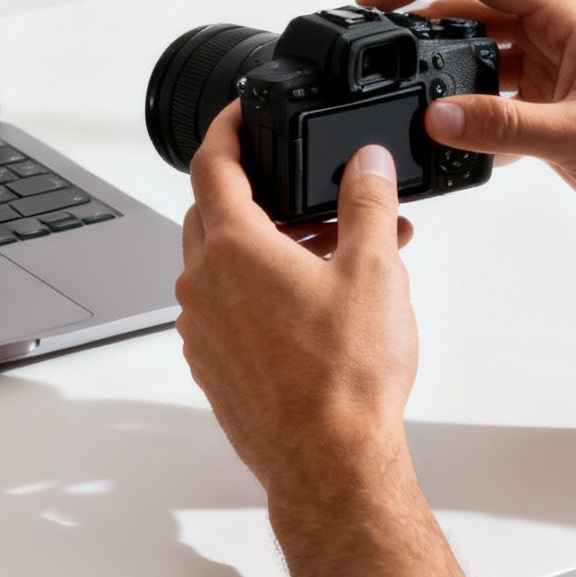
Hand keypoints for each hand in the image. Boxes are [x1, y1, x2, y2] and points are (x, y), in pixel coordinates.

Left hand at [177, 102, 417, 496]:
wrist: (328, 462)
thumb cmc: (345, 376)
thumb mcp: (374, 271)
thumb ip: (367, 204)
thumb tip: (364, 163)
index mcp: (233, 248)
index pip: (212, 165)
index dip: (226, 129)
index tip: (239, 114)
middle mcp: (202, 283)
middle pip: (213, 214)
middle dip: (259, 194)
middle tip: (309, 194)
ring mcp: (201, 327)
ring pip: (222, 264)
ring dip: (266, 246)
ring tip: (332, 253)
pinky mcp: (211, 363)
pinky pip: (224, 307)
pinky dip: (258, 290)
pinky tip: (310, 305)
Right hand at [358, 0, 575, 237]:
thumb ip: (500, 126)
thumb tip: (436, 116)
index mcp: (568, 15)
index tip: (374, 0)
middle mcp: (558, 33)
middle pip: (470, 10)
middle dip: (419, 28)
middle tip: (375, 50)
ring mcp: (554, 69)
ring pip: (479, 55)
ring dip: (444, 75)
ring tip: (405, 96)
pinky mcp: (552, 106)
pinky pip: (494, 96)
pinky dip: (468, 114)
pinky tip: (451, 140)